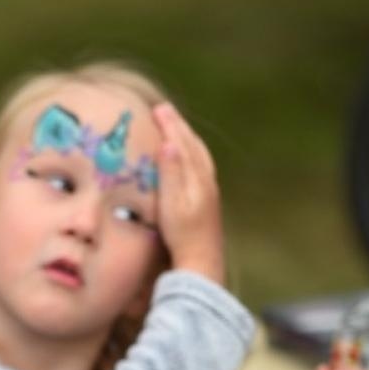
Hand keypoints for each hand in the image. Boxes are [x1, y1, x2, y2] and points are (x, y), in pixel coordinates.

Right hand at [152, 102, 223, 282]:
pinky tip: (189, 158)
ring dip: (187, 138)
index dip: (170, 125)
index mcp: (197, 177)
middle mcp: (206, 180)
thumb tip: (169, 144)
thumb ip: (171, 173)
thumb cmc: (182, 234)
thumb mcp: (172, 203)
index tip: (158, 109)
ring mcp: (209, 191)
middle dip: (179, 127)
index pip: (182, 143)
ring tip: (176, 127)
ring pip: (199, 155)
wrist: (201, 260)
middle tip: (165, 111)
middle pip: (194, 145)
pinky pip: (201, 166)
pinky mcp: (208, 201)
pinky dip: (193, 153)